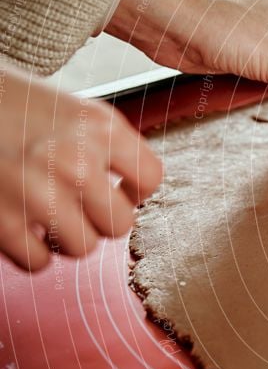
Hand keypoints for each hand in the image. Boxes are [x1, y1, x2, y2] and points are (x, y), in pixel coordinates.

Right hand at [0, 63, 161, 270]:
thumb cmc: (13, 106)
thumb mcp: (73, 111)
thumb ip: (108, 147)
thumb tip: (136, 193)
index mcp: (100, 127)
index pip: (151, 178)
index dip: (134, 190)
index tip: (117, 188)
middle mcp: (75, 159)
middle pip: (120, 223)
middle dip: (100, 219)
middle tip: (77, 205)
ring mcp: (37, 192)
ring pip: (83, 247)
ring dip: (66, 237)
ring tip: (46, 214)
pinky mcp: (2, 221)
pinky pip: (39, 261)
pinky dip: (29, 250)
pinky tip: (19, 224)